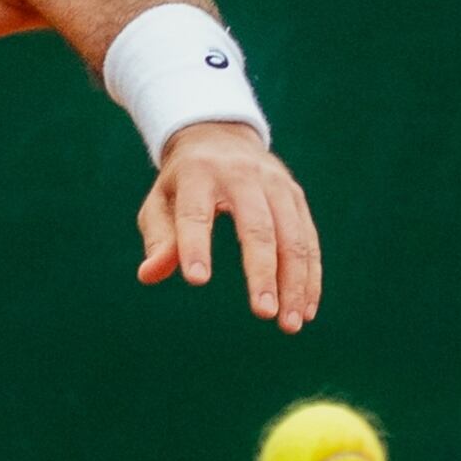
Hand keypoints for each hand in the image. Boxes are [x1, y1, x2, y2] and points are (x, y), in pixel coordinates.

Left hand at [136, 122, 321, 332]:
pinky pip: (308, 239)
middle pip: (257, 228)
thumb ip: (159, 238)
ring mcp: (275, 185)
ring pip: (293, 237)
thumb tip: (150, 275)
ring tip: (290, 324)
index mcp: (198, 174)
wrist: (221, 136)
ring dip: (295, 282)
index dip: (194, 245)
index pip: (195, 213)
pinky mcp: (296, 197)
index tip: (196, 280)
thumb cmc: (182, 182)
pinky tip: (305, 309)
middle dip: (262, 273)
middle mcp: (242, 176)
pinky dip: (310, 276)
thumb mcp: (160, 202)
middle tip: (263, 313)